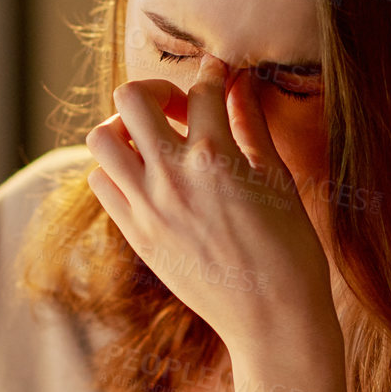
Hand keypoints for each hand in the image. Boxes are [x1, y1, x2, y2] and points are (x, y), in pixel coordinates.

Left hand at [83, 55, 334, 356]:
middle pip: (131, 98)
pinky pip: (101, 183)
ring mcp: (147, 207)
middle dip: (155, 90)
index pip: (201, 88)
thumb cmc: (289, 250)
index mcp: (217, 156)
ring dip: (125, 129)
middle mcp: (172, 176)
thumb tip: (241, 84)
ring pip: (102, 138)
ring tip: (153, 142)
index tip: (219, 75)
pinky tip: (146, 177)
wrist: (271, 318)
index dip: (214, 73)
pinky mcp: (135, 235)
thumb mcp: (277, 180)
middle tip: (179, 110)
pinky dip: (116, 169)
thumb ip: (252, 126)